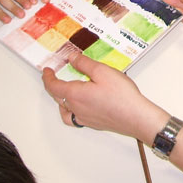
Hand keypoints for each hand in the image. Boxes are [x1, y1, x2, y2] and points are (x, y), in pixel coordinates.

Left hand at [42, 52, 166, 141]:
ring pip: (64, 109)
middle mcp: (76, 108)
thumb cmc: (121, 95)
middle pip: (57, 97)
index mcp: (75, 94)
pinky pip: (73, 118)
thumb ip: (84, 64)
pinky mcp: (93, 123)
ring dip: (60, 99)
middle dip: (53, 86)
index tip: (46, 70)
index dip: (47, 77)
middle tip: (54, 76)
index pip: (53, 86)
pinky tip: (77, 107)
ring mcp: (84, 118)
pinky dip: (70, 111)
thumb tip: (71, 58)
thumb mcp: (102, 71)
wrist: (136, 117)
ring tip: (63, 91)